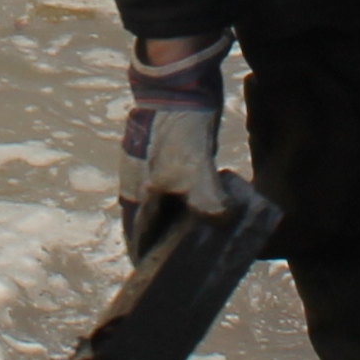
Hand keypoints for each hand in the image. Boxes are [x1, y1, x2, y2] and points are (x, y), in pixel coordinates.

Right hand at [119, 35, 227, 242]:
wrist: (178, 83)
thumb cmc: (178, 129)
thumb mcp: (194, 169)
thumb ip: (207, 200)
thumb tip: (222, 221)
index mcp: (139, 189)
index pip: (136, 233)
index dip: (144, 256)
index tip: (154, 277)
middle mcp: (142, 181)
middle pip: (150, 221)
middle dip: (163, 242)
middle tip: (186, 260)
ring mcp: (155, 166)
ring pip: (165, 203)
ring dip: (179, 220)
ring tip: (202, 236)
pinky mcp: (171, 153)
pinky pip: (179, 187)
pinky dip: (190, 200)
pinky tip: (209, 203)